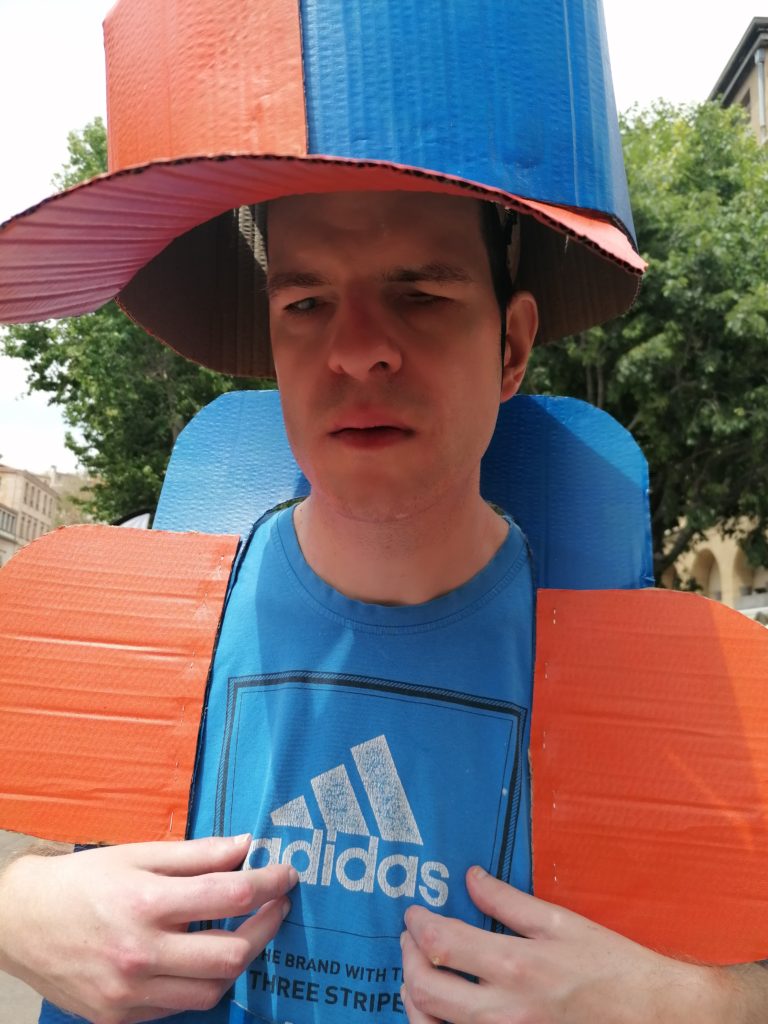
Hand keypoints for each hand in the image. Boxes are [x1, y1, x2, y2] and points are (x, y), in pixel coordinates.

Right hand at [0, 834, 296, 1023]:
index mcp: (146, 902)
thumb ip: (197, 853)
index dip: (269, 883)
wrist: (18, 922)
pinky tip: (205, 958)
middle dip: (266, 927)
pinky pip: (180, 1008)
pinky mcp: (121, 1018)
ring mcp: (130, 993)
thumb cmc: (81, 880)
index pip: (231, 895)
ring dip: (239, 960)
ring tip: (248, 931)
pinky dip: (201, 983)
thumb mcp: (138, 854)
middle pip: (230, 954)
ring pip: (211, 990)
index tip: (286, 874)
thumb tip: (246, 846)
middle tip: (278, 905)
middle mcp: (140, 954)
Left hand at [401, 866, 741, 1023]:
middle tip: (409, 938)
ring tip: (416, 974)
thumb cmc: (612, 966)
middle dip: (408, 958)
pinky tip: (439, 1010)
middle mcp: (504, 1010)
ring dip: (413, 997)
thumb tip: (471, 877)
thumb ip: (508, 901)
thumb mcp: (561, 922)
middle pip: (426, 989)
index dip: (417, 924)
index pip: (442, 943)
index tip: (413, 912)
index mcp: (516, 965)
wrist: (653, 1015)